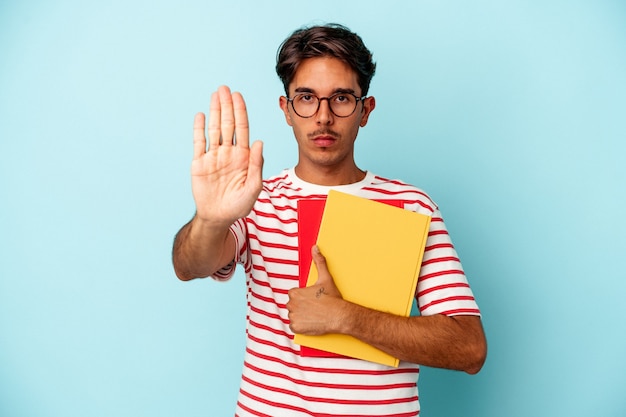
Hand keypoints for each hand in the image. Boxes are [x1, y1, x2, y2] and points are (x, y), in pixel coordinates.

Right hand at [191, 85, 263, 225]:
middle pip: (228, 124)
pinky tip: (200, 115)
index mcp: (244, 156)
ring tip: (215, 95)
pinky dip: (199, 129)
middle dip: (227, 106)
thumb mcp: (253, 187)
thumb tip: (260, 142)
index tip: (238, 96)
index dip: (240, 112)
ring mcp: (214, 156)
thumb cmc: (239, 205)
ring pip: (214, 129)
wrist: (218, 217)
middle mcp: (228, 152)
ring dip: (214, 112)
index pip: (242, 129)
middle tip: (225, 88)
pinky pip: (199, 142)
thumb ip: (257, 165)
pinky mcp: (199, 163)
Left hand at [287, 246, 345, 334]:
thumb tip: (315, 248)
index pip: (294, 294)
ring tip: (314, 315)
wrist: (339, 316)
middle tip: (315, 308)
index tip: (313, 299)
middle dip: (301, 306)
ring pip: (293, 315)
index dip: (304, 297)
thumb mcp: (325, 278)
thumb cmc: (332, 298)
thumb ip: (319, 262)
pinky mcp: (296, 327)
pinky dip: (301, 326)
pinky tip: (311, 322)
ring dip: (301, 316)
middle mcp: (291, 304)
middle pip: (293, 305)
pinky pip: (294, 326)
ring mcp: (293, 316)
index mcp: (295, 292)